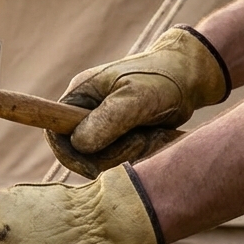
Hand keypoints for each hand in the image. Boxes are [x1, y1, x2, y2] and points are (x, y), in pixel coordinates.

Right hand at [47, 26, 227, 176]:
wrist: (190, 78)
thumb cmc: (162, 79)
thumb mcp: (135, 98)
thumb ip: (106, 121)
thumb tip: (79, 145)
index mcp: (79, 96)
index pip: (54, 132)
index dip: (67, 153)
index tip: (92, 164)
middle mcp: (85, 112)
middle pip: (78, 153)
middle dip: (107, 155)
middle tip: (137, 141)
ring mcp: (102, 126)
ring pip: (100, 160)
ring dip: (126, 154)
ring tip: (148, 134)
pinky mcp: (118, 138)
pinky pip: (118, 160)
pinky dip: (135, 155)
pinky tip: (151, 140)